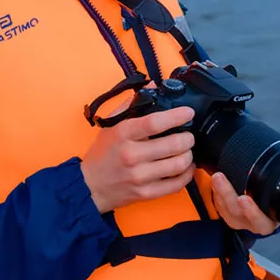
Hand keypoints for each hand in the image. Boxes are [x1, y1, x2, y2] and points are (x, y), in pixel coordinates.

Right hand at [80, 106, 195, 213]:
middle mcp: (132, 155)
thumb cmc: (102, 153)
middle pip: (173, 144)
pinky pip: (176, 185)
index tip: (188, 113)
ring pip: (178, 164)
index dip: (177, 116)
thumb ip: (132, 105)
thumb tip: (153, 86)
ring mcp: (140, 176)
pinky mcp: (146, 193)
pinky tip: (185, 167)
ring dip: (189, 155)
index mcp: (123, 134)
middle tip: (189, 135)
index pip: (155, 122)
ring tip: (187, 150)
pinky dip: (186, 175)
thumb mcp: (111, 125)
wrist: (90, 186)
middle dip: (188, 138)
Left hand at [211, 143, 279, 240]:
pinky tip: (215, 181)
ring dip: (222, 194)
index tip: (245, 200)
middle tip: (231, 188)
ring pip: (229, 212)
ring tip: (218, 177)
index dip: (255, 214)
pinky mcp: (227, 214)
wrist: (259, 203)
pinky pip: (220, 207)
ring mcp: (240, 220)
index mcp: (273, 216)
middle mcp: (256, 222)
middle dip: (238, 204)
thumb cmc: (274, 190)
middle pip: (246, 218)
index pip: (265, 222)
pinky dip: (216, 194)